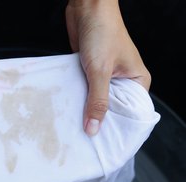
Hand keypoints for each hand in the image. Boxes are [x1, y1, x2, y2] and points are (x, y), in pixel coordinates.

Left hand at [65, 0, 150, 135]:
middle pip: (112, 108)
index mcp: (137, 81)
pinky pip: (85, 90)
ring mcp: (106, 76)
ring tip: (74, 127)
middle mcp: (123, 81)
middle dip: (98, 120)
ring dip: (85, 109)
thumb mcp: (101, 71)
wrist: (87, 8)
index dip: (118, 128)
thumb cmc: (102, 32)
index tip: (104, 143)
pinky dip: (78, 97)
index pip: (131, 113)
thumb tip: (93, 128)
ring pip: (96, 100)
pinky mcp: (90, 71)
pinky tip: (68, 109)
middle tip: (85, 138)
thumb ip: (97, 101)